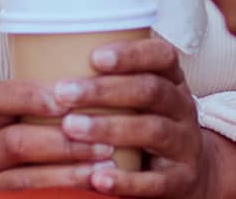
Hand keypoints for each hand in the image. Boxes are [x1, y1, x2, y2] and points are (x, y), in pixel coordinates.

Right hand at [0, 72, 129, 192]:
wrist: (29, 192)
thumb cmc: (50, 151)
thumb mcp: (44, 124)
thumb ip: (64, 103)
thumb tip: (117, 69)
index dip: (30, 97)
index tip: (67, 100)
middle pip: (16, 141)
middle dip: (64, 143)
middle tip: (106, 142)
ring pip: (24, 178)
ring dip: (70, 172)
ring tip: (107, 166)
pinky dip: (65, 193)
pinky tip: (93, 188)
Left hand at [63, 38, 224, 196]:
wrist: (190, 173)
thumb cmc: (148, 127)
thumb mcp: (141, 100)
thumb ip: (111, 81)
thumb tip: (45, 58)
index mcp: (173, 82)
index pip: (162, 56)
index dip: (131, 54)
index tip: (94, 57)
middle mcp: (183, 109)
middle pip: (151, 91)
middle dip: (106, 90)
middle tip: (63, 93)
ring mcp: (186, 144)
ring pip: (153, 130)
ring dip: (110, 128)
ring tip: (71, 128)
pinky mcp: (182, 179)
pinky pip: (156, 181)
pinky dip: (126, 180)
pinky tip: (97, 179)